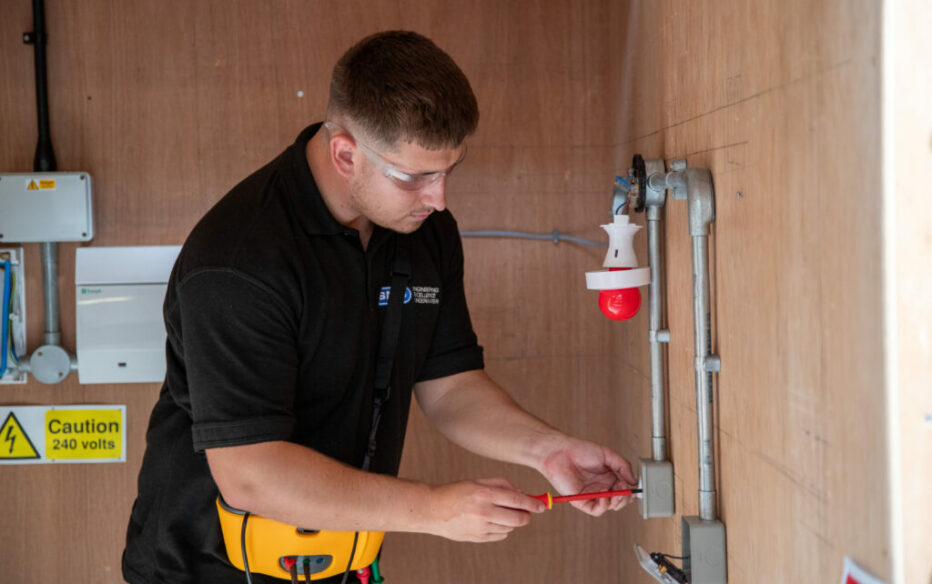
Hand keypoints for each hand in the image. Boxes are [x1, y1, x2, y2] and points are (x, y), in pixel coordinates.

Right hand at [425, 478, 545, 541]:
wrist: (433, 510)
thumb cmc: (457, 492)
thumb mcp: (478, 481)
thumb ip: (502, 484)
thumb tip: (522, 492)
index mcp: (484, 494)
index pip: (516, 499)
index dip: (532, 503)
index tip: (542, 506)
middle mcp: (484, 511)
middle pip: (518, 518)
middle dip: (526, 515)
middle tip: (526, 511)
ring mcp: (481, 527)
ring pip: (510, 527)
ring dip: (512, 520)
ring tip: (499, 512)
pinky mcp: (478, 538)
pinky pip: (500, 535)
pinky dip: (502, 529)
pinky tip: (492, 521)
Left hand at [537, 437, 637, 515]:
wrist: (560, 452)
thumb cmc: (579, 450)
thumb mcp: (607, 454)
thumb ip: (623, 466)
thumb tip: (634, 481)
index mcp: (608, 477)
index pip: (623, 490)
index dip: (630, 491)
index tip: (634, 488)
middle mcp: (600, 487)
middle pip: (618, 501)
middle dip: (625, 498)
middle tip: (625, 490)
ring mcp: (591, 495)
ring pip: (609, 507)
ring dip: (616, 502)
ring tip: (615, 492)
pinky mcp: (581, 501)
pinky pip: (596, 510)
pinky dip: (603, 505)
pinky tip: (604, 494)